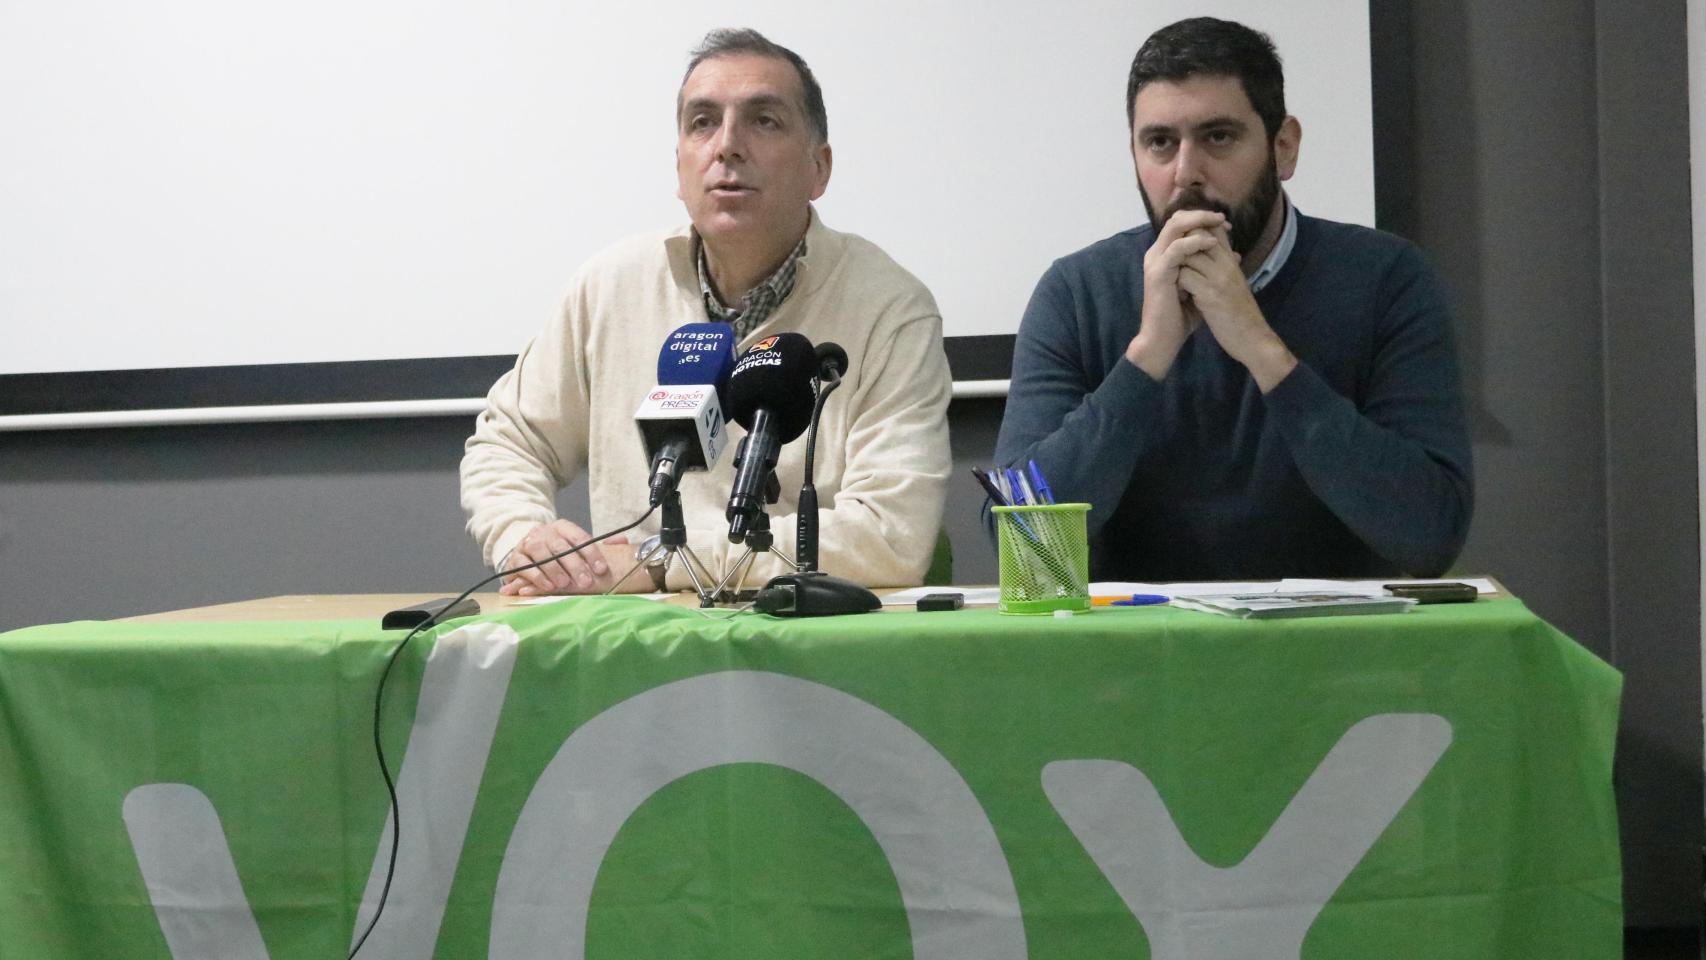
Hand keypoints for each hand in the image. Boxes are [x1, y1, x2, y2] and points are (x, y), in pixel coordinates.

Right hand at [498, 520, 630, 595]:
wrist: (525, 551)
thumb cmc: (556, 552)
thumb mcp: (576, 547)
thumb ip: (599, 546)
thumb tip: (623, 540)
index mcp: (562, 527)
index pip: (579, 537)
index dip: (591, 552)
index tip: (601, 569)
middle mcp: (544, 532)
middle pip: (560, 546)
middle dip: (574, 565)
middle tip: (586, 582)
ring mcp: (528, 544)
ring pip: (540, 553)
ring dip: (554, 570)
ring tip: (565, 584)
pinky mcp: (515, 558)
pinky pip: (524, 566)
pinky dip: (536, 576)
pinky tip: (548, 586)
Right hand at [1127, 210, 1225, 379]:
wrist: (1163, 340)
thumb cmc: (1181, 317)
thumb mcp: (1201, 287)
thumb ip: (1212, 269)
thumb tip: (1235, 256)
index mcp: (1165, 256)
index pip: (1181, 225)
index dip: (1202, 219)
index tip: (1225, 224)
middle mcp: (1157, 254)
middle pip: (1176, 220)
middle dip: (1201, 214)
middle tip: (1222, 218)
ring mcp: (1156, 262)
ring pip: (1175, 227)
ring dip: (1199, 222)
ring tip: (1219, 224)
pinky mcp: (1158, 274)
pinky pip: (1176, 249)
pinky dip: (1195, 242)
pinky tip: (1212, 243)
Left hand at [1175, 226, 1297, 391]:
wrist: (1252, 338)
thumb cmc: (1240, 312)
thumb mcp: (1235, 283)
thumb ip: (1223, 266)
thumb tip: (1208, 252)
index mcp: (1231, 260)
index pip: (1213, 228)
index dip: (1195, 230)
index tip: (1183, 244)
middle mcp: (1226, 263)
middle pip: (1198, 234)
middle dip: (1180, 245)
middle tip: (1173, 261)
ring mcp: (1218, 278)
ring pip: (1188, 253)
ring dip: (1176, 264)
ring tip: (1173, 277)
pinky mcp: (1209, 295)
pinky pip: (1185, 276)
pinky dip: (1176, 282)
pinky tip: (1178, 293)